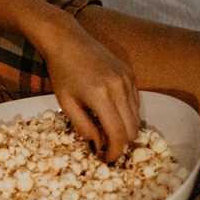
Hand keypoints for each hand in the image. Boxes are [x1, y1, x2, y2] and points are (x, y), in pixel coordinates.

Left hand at [36, 15, 140, 161]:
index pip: (118, 134)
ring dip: (125, 129)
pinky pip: (135, 102)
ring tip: (108, 131)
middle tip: (107, 148)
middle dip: (122, 143)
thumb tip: (98, 144)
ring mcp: (127, 79)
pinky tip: (112, 114)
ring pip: (137, 116)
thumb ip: (83, 127)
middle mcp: (120, 87)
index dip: (115, 152)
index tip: (107, 159)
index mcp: (101, 96)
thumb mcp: (66, 103)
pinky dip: (127, 114)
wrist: (67, 40)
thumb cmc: (61, 72)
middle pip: (132, 128)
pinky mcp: (130, 73)